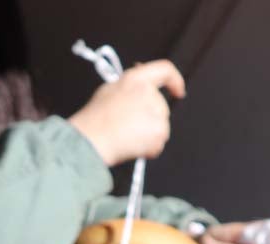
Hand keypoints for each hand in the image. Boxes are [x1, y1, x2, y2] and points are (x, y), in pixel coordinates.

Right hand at [69, 60, 186, 166]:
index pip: (165, 70)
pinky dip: (148, 148)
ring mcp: (156, 112)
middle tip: (128, 128)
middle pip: (160, 107)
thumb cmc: (93, 120)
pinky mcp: (159, 131)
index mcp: (136, 79)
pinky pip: (158, 143)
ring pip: (160, 126)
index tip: (178, 91)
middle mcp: (150, 93)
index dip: (174, 80)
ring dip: (148, 135)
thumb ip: (130, 87)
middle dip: (150, 119)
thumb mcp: (108, 91)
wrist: (92, 140)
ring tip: (127, 139)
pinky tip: (131, 147)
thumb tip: (143, 87)